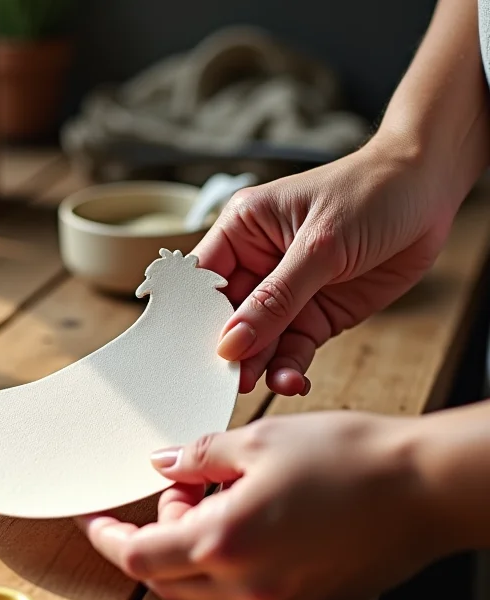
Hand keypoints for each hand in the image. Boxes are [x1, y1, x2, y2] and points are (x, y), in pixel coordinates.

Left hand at [80, 411, 443, 599]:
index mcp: (225, 541)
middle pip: (166, 576)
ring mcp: (277, 599)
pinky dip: (229, 555)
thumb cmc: (348, 457)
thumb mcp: (260, 441)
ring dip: (194, 540)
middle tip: (179, 488)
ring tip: (225, 489)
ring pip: (204, 583)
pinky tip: (254, 513)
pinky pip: (244, 586)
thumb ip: (200, 456)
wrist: (426, 487)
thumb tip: (164, 464)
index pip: (139, 556)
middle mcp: (246, 583)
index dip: (107, 537)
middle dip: (155, 532)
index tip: (92, 519)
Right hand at [195, 137, 460, 396]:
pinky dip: (290, 369)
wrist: (430, 192)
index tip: (191, 353)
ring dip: (259, 365)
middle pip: (227, 318)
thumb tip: (232, 342)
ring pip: (260, 341)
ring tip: (258, 385)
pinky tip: (292, 381)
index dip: (193, 318)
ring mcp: (286, 294)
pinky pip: (292, 350)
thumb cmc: (372, 192)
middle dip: (228, 349)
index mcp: (242, 232)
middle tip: (225, 380)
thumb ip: (275, 300)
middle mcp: (257, 265)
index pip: (202, 282)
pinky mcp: (314, 315)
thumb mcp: (319, 246)